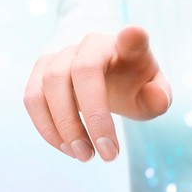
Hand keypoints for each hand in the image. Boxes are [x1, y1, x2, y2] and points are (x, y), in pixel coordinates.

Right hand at [24, 26, 171, 161]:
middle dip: (93, 117)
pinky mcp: (40, 69)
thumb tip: (156, 98)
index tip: (133, 35)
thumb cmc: (130, 81)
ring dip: (65, 127)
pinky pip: (33, 98)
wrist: (101, 66)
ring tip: (85, 156)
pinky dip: (47, 127)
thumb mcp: (151, 91)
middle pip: (82, 71)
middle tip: (108, 155)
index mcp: (125, 47)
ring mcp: (61, 53)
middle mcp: (90, 43)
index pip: (130, 38)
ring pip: (50, 83)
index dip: (131, 37)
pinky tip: (67, 147)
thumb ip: (158, 97)